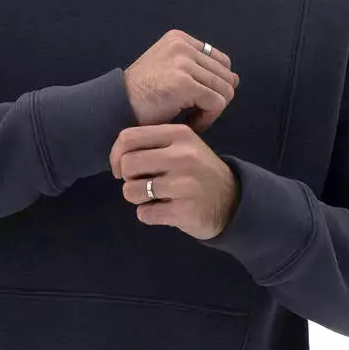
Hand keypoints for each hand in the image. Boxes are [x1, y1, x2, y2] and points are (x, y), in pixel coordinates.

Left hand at [109, 123, 240, 240]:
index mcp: (179, 135)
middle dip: (128, 178)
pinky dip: (149, 215)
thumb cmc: (198, 172)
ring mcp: (184, 184)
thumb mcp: (183, 147)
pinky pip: (145, 213)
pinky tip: (164, 210)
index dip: (116, 156)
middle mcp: (182, 156)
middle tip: (144, 183)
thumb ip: (152, 145)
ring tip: (155, 197)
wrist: (233, 202)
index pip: (128, 138)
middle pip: (127, 165)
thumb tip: (116, 157)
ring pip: (131, 191)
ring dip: (137, 198)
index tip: (121, 169)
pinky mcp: (184, 211)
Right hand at [123, 31, 238, 134]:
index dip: (214, 84)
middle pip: (225, 76)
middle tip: (196, 113)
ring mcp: (184, 63)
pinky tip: (191, 124)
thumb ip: (197, 69)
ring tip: (193, 119)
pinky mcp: (185, 83)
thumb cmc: (141, 95)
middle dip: (214, 99)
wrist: (115, 106)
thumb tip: (235, 79)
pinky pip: (216, 103)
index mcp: (180, 39)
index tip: (197, 101)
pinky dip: (207, 119)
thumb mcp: (168, 69)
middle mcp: (183, 46)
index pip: (221, 61)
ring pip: (224, 90)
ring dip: (211, 111)